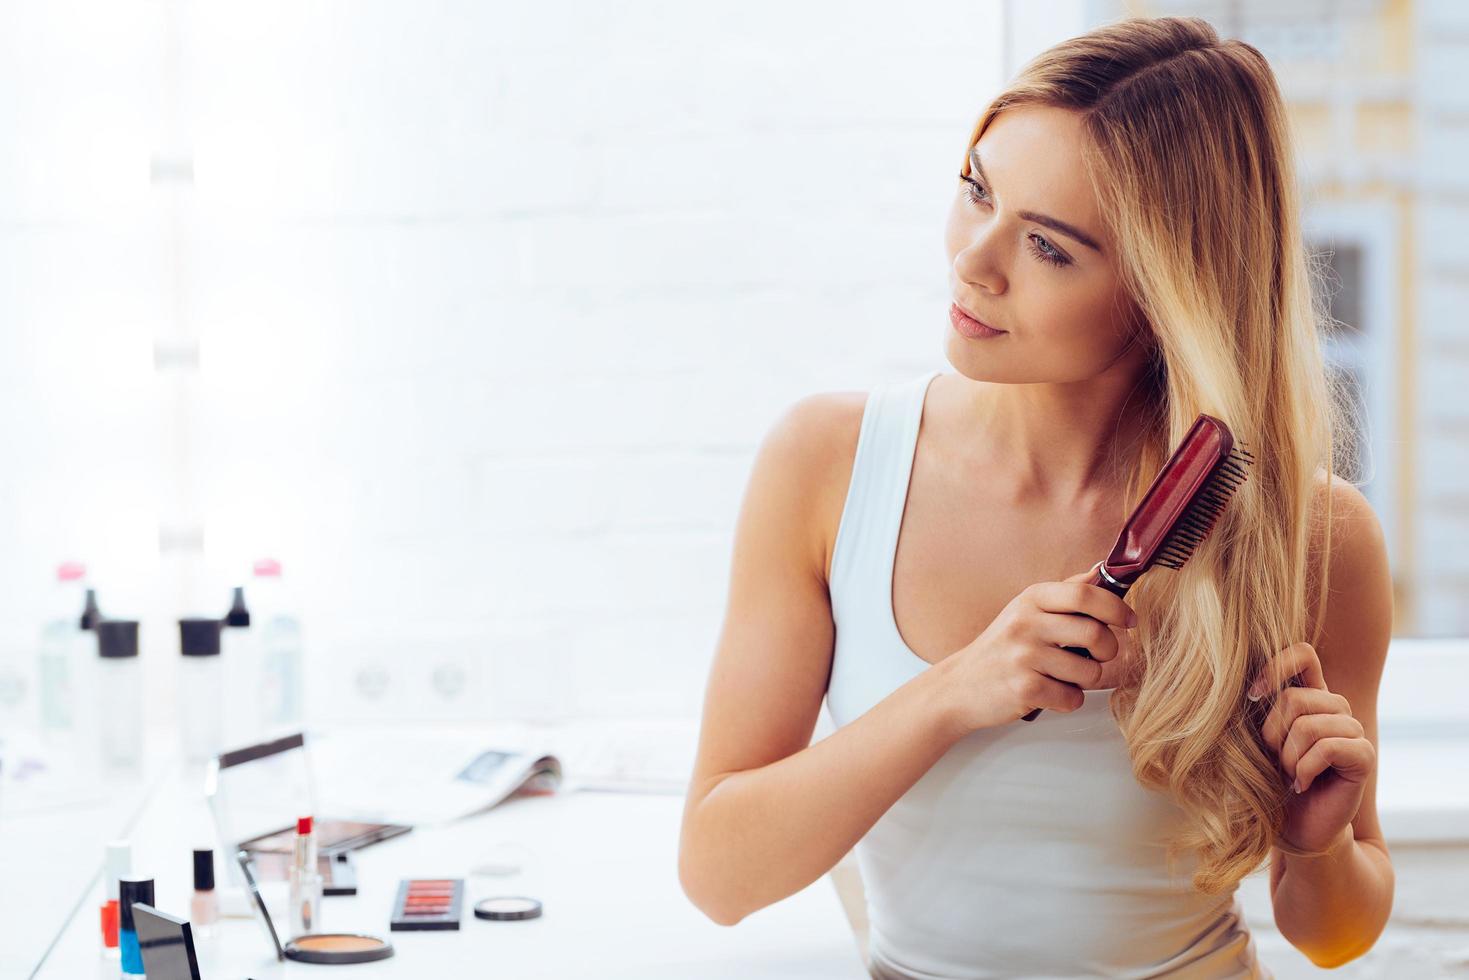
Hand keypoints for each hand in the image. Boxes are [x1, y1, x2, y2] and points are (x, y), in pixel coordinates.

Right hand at [933, 565, 1137, 735]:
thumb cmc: (1001, 648)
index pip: (1085, 594)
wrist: (959, 685)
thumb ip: (1065, 593)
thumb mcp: (1026, 610)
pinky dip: (1068, 700)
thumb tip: (1101, 572)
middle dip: (1109, 649)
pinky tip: (1050, 693)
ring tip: (1065, 677)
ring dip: (1086, 680)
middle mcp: (1026, 623)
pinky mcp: (1024, 688)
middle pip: (1095, 633)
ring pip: (1089, 671)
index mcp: (1031, 599)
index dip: (1116, 607)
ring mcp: (1023, 656)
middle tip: (1099, 655)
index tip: (1129, 620)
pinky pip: (1072, 698)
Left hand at [1250, 641, 1372, 853]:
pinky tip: (1303, 785)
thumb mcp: (1249, 741)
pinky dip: (1306, 769)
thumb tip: (1226, 676)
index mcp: (1306, 695)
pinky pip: (1329, 747)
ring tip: (1289, 775)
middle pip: (1296, 697)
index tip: (1251, 696)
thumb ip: (1249, 708)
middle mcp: (1333, 707)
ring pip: (1310, 725)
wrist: (1294, 828)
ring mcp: (1352, 729)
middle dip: (1273, 735)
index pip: (1302, 653)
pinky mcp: (1364, 755)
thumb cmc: (1267, 783)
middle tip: (1275, 762)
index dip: (1276, 666)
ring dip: (1288, 757)